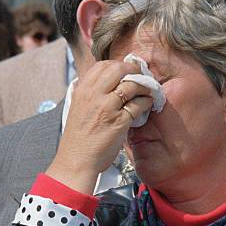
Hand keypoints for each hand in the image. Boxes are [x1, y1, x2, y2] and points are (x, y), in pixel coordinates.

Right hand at [46, 60, 152, 193]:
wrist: (77, 161)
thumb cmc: (78, 138)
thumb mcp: (77, 108)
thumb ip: (89, 93)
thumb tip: (102, 82)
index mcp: (83, 90)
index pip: (102, 65)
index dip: (118, 65)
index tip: (126, 70)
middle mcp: (94, 95)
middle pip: (118, 69)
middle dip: (134, 70)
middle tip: (142, 76)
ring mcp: (107, 108)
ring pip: (131, 85)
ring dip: (144, 86)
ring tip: (148, 91)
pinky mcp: (119, 122)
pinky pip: (138, 104)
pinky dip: (146, 102)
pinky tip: (148, 104)